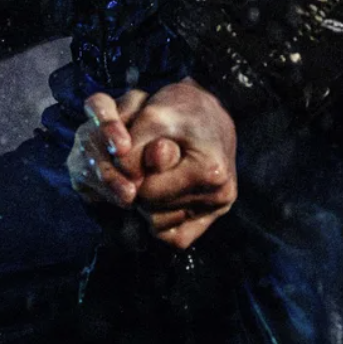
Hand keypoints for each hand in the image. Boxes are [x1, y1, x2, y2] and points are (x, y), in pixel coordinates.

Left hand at [69, 80, 236, 250]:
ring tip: (157, 173)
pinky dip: (162, 219)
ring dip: (149, 204)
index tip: (139, 153)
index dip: (133, 174)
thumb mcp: (152, 117)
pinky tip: (163, 193)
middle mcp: (220, 194)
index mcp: (208, 171)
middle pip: (153, 212)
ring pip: (161, 226)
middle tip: (147, 161)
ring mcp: (220, 207)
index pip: (147, 192)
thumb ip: (131, 150)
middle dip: (141, 188)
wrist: (212, 106)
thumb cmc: (181, 107)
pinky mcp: (214, 214)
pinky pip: (176, 237)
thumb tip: (121, 181)